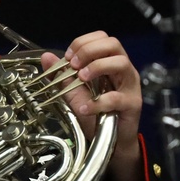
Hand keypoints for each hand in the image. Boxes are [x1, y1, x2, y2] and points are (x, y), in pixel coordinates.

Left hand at [41, 30, 145, 180]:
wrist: (111, 142)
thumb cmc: (96, 115)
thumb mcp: (74, 93)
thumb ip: (62, 75)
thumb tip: (47, 57)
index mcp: (110, 63)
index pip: (102, 38)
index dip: (83, 42)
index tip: (68, 55)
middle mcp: (123, 70)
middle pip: (113, 44)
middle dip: (89, 50)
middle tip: (73, 64)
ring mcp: (130, 86)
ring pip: (121, 63)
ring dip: (97, 67)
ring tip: (81, 78)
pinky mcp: (132, 104)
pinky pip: (116, 98)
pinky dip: (97, 101)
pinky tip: (85, 107)